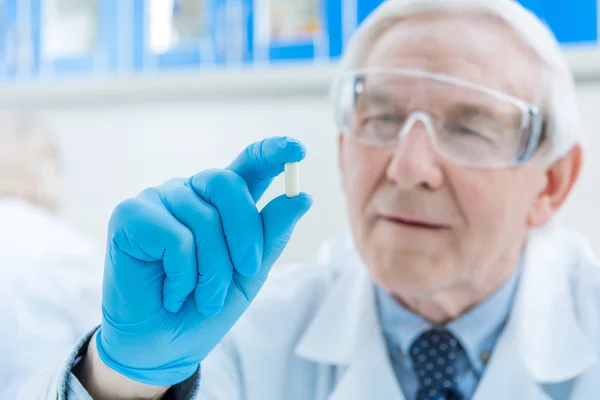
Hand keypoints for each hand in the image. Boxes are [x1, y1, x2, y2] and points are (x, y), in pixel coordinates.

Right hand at [96, 137, 311, 385]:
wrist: (163, 347)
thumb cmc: (205, 307)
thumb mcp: (250, 274)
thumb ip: (271, 234)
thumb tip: (300, 197)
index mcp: (221, 203)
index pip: (248, 164)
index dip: (272, 152)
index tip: (298, 150)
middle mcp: (189, 193)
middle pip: (228, 184)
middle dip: (245, 234)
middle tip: (247, 271)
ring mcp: (158, 200)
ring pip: (203, 219)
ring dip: (213, 271)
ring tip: (203, 299)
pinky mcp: (129, 215)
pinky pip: (175, 238)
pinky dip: (182, 274)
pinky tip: (172, 292)